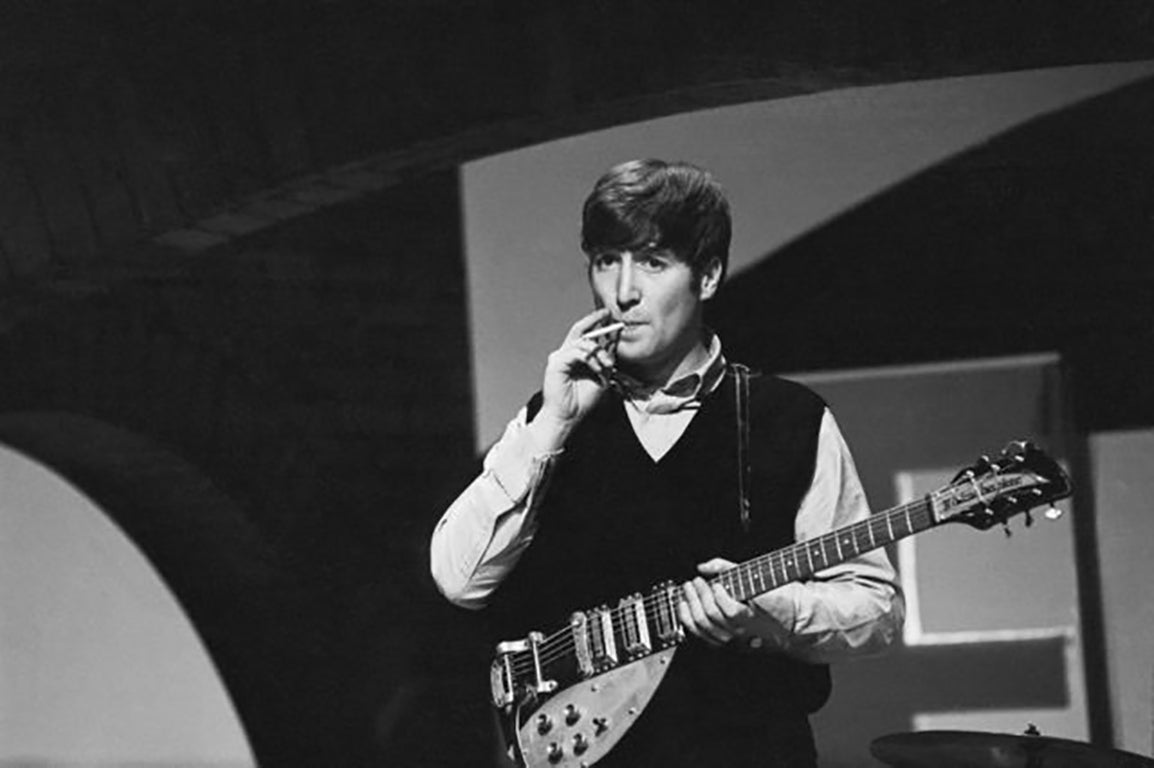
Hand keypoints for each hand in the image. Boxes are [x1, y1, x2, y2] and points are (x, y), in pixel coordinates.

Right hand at [533, 308, 618, 439]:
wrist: (568, 417)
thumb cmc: (582, 400)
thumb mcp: (601, 377)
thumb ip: (605, 362)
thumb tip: (612, 346)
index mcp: (575, 356)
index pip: (586, 336)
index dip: (598, 325)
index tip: (611, 318)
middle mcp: (565, 353)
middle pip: (579, 330)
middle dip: (594, 319)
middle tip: (607, 313)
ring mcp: (559, 357)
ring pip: (583, 342)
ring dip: (599, 352)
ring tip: (607, 365)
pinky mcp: (556, 362)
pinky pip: (577, 352)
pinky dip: (590, 359)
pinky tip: (597, 370)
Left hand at [678, 558, 792, 649]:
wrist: (795, 624)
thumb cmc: (781, 600)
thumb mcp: (758, 578)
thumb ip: (728, 568)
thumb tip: (704, 566)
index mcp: (757, 618)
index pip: (730, 611)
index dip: (718, 595)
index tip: (715, 583)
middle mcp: (743, 634)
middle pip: (712, 617)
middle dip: (699, 596)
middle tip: (695, 582)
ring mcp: (734, 641)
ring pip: (704, 628)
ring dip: (691, 606)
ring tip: (688, 591)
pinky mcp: (728, 645)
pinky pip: (703, 636)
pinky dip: (689, 621)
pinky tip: (685, 607)